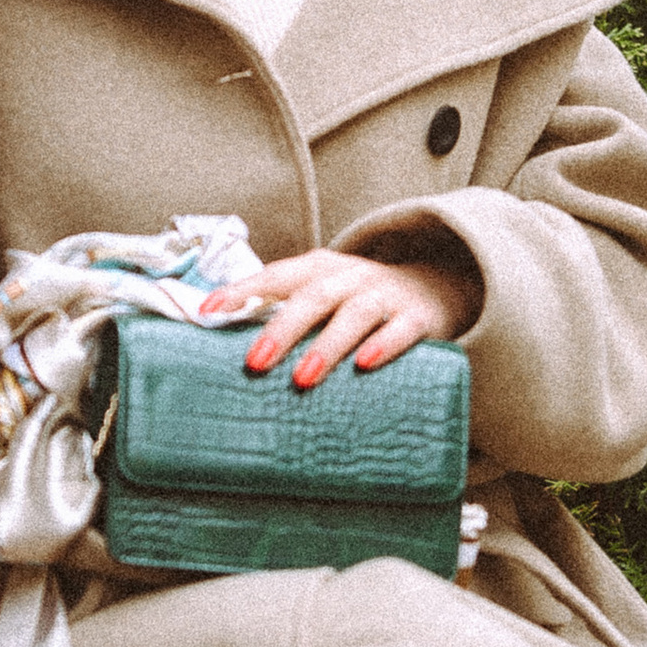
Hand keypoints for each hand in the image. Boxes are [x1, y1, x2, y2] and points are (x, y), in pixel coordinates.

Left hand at [199, 245, 480, 388]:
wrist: (438, 284)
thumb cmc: (362, 299)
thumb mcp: (326, 293)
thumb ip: (285, 310)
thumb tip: (225, 341)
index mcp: (322, 268)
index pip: (277, 275)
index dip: (242, 291)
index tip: (208, 312)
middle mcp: (352, 278)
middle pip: (314, 296)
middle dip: (282, 329)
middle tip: (254, 362)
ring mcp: (386, 296)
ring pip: (355, 315)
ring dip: (326, 344)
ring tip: (302, 378)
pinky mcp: (418, 317)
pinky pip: (401, 330)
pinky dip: (383, 345)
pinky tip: (365, 364)